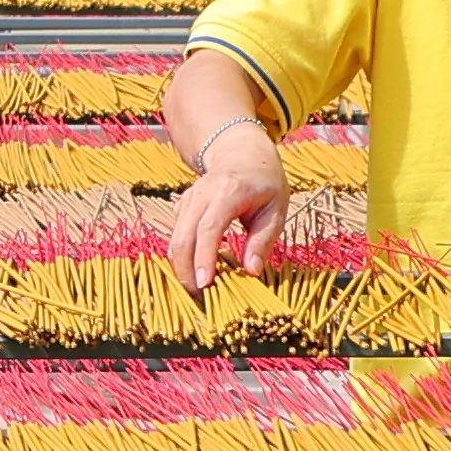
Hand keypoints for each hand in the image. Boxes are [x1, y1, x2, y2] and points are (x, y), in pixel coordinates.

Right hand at [166, 125, 289, 295]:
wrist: (242, 154)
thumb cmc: (264, 184)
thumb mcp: (275, 211)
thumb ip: (262, 241)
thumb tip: (251, 271)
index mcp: (229, 191)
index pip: (209, 228)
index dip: (203, 257)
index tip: (204, 284)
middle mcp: (202, 193)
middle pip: (183, 235)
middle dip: (185, 269)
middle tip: (198, 297)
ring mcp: (188, 198)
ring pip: (175, 237)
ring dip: (181, 265)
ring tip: (197, 289)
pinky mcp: (182, 206)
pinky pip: (177, 234)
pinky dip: (182, 255)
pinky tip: (194, 271)